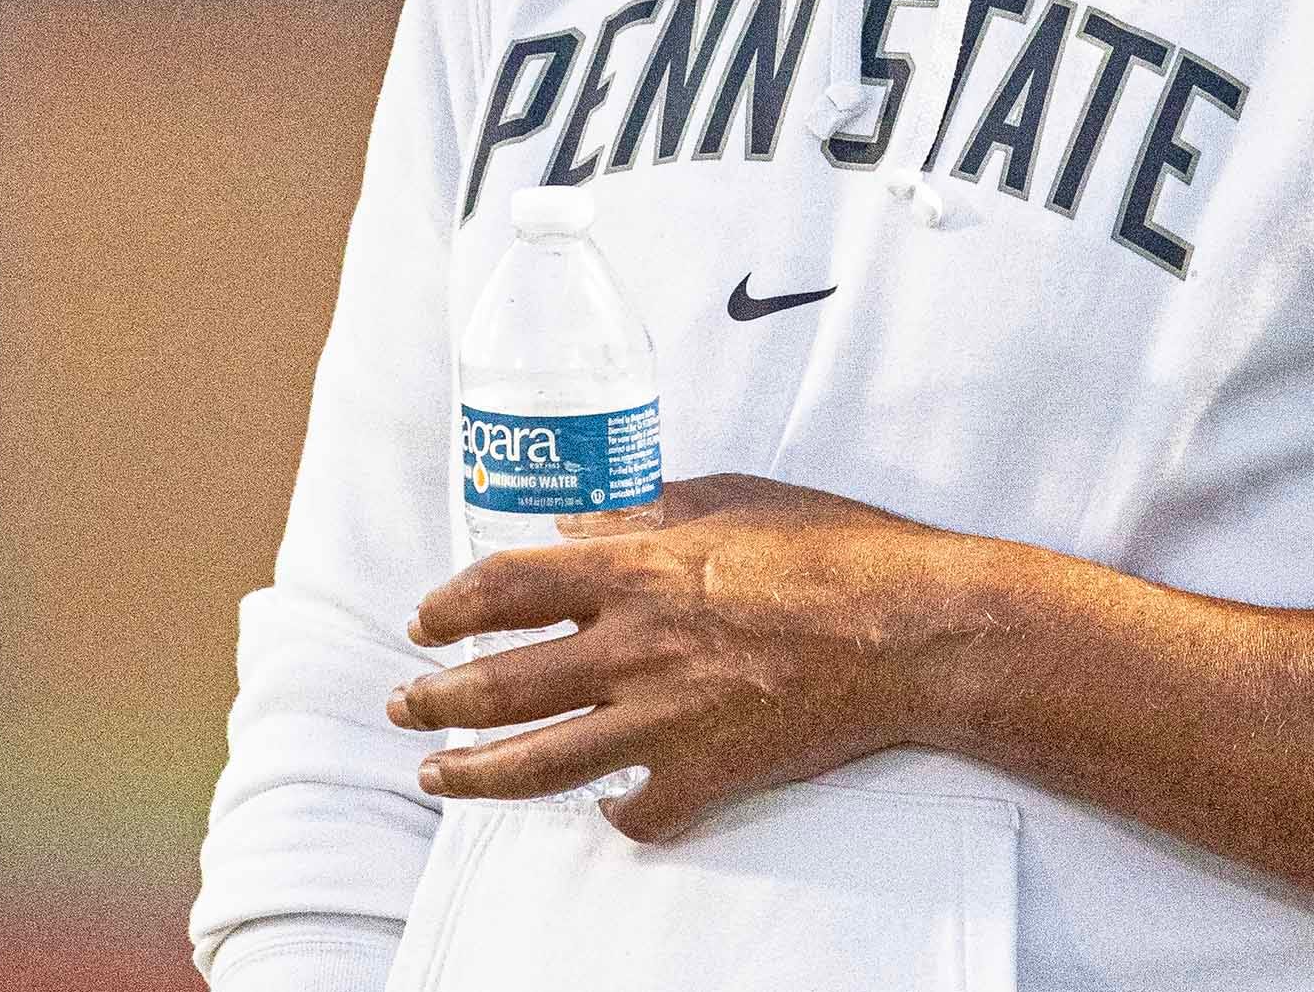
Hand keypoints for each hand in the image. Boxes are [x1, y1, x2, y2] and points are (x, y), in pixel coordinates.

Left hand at [387, 472, 988, 843]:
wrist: (913, 629)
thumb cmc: (839, 548)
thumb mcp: (737, 497)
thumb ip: (651, 509)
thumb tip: (580, 522)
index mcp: (637, 569)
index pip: (503, 587)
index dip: (449, 606)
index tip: (422, 621)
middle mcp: (632, 648)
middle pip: (498, 684)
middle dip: (432, 700)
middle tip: (401, 708)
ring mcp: (663, 721)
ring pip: (536, 765)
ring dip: (471, 774)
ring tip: (435, 777)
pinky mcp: (705, 777)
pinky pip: (636, 813)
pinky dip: (615, 816)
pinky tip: (607, 811)